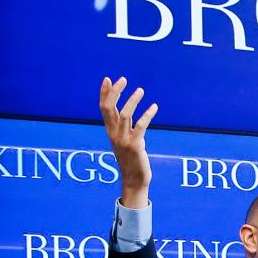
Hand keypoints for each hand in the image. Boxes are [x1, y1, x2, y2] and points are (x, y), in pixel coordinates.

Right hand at [98, 76, 157, 208]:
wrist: (134, 179)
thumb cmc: (131, 159)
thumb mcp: (125, 139)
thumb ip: (124, 126)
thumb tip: (127, 111)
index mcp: (110, 131)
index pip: (103, 108)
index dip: (104, 93)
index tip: (108, 78)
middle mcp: (114, 134)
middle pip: (109, 108)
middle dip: (114, 92)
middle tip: (123, 79)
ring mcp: (123, 140)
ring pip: (124, 115)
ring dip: (132, 101)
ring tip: (141, 90)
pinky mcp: (135, 146)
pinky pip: (140, 126)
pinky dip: (147, 115)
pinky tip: (154, 107)